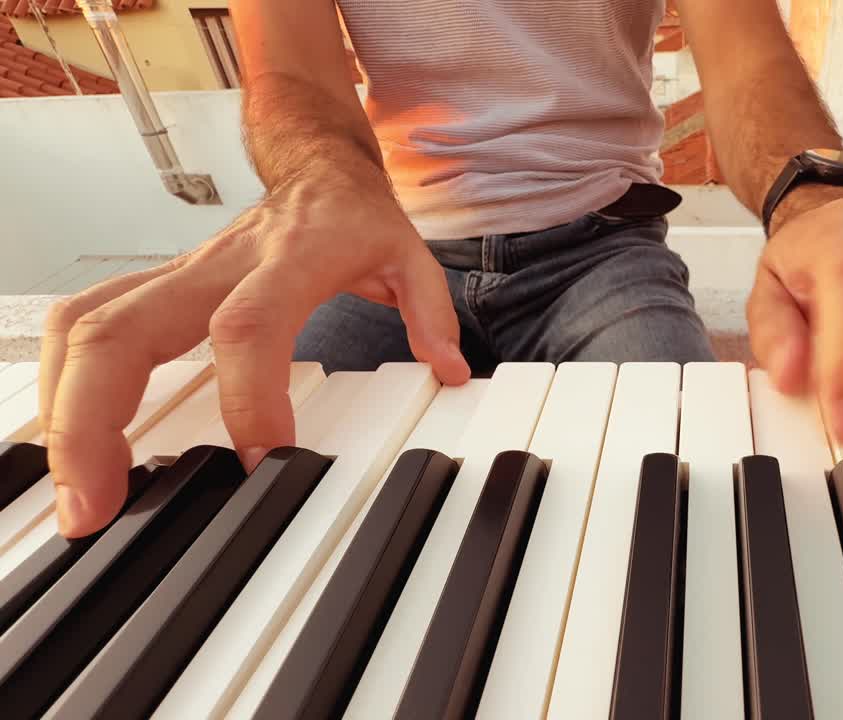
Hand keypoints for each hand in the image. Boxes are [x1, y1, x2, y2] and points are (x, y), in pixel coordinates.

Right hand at [40, 172, 469, 537]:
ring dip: (64, 410)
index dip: (247, 397)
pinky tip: (67, 444)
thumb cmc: (354, 218)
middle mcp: (213, 268)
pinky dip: (62, 387)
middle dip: (96, 420)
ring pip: (84, 327)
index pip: (247, 327)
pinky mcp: (151, 291)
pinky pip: (83, 329)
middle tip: (95, 506)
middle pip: (122, 330)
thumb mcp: (411, 256)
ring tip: (75, 494)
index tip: (261, 463)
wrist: (316, 169)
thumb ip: (431, 311)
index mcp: (285, 261)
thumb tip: (450, 371)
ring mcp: (172, 278)